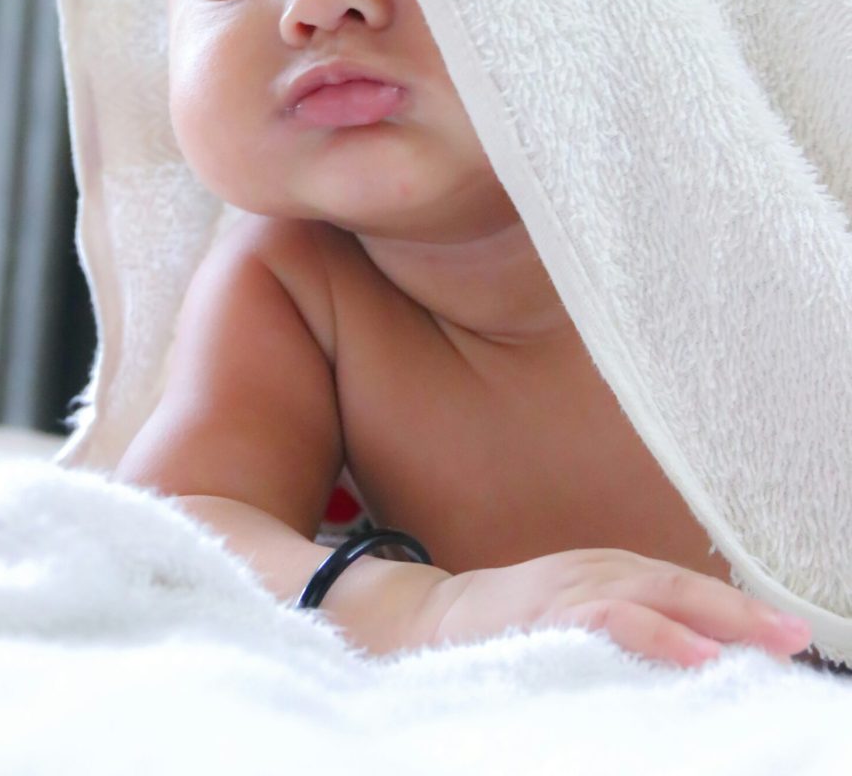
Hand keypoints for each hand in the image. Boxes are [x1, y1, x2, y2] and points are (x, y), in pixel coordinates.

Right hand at [421, 549, 812, 667]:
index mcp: (607, 574)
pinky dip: (657, 632)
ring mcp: (574, 585)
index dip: (735, 608)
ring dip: (712, 617)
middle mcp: (597, 570)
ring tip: (762, 643)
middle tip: (792, 635)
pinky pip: (612, 617)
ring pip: (654, 593)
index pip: (682, 587)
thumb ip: (622, 626)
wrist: (434, 619)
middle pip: (679, 584)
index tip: (787, 634)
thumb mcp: (574, 616)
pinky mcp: (550, 610)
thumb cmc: (512, 627)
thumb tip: (688, 656)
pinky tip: (694, 653)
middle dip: (740, 611)